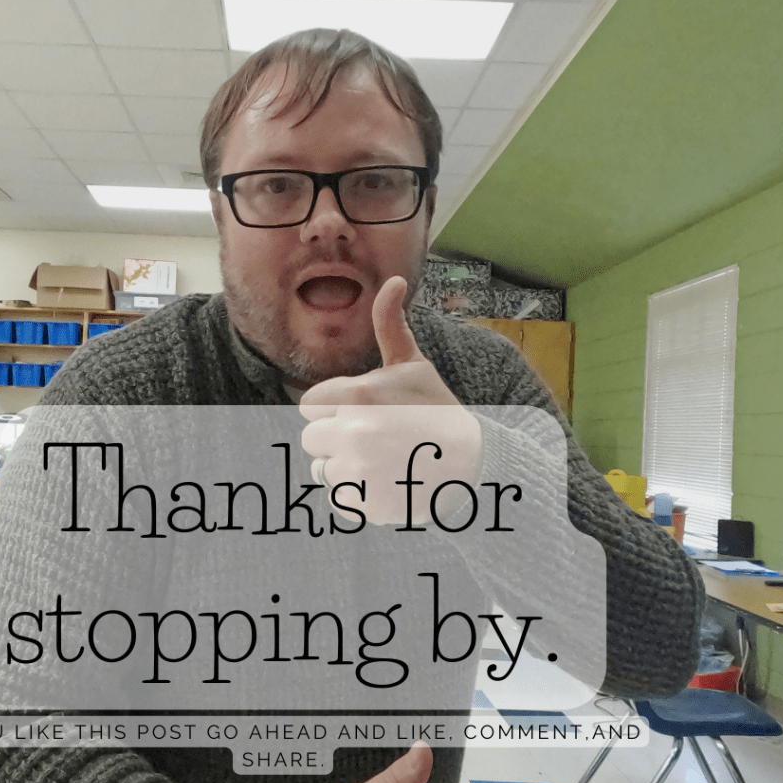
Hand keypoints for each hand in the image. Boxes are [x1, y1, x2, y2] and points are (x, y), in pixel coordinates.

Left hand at [300, 277, 481, 525]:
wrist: (473, 465)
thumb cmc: (437, 411)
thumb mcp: (414, 365)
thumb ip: (390, 325)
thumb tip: (394, 278)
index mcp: (358, 395)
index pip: (309, 404)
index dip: (333, 407)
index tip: (365, 412)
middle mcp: (353, 433)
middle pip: (312, 439)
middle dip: (337, 438)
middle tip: (376, 438)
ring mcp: (359, 472)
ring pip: (322, 470)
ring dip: (344, 467)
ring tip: (382, 461)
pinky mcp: (364, 504)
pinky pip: (337, 498)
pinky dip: (356, 495)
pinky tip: (385, 483)